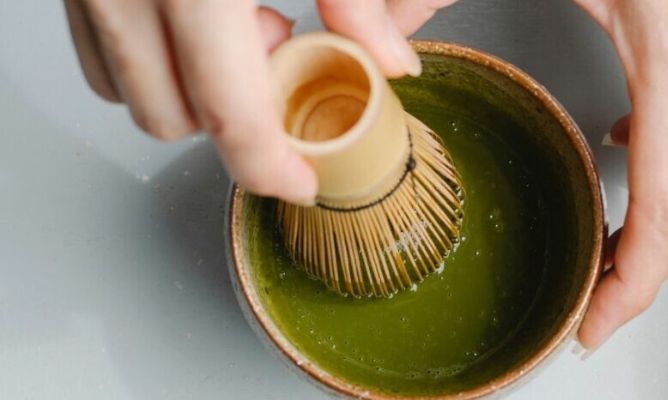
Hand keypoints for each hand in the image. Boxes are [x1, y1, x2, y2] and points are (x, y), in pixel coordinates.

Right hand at [64, 0, 455, 202]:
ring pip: (123, 86)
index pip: (228, 113)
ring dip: (186, 83)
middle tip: (278, 56)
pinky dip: (147, 49)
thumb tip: (391, 59)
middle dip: (228, 113)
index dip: (267, 163)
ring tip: (233, 24)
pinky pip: (95, 43)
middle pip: (169, 116)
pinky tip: (190, 8)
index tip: (297, 180)